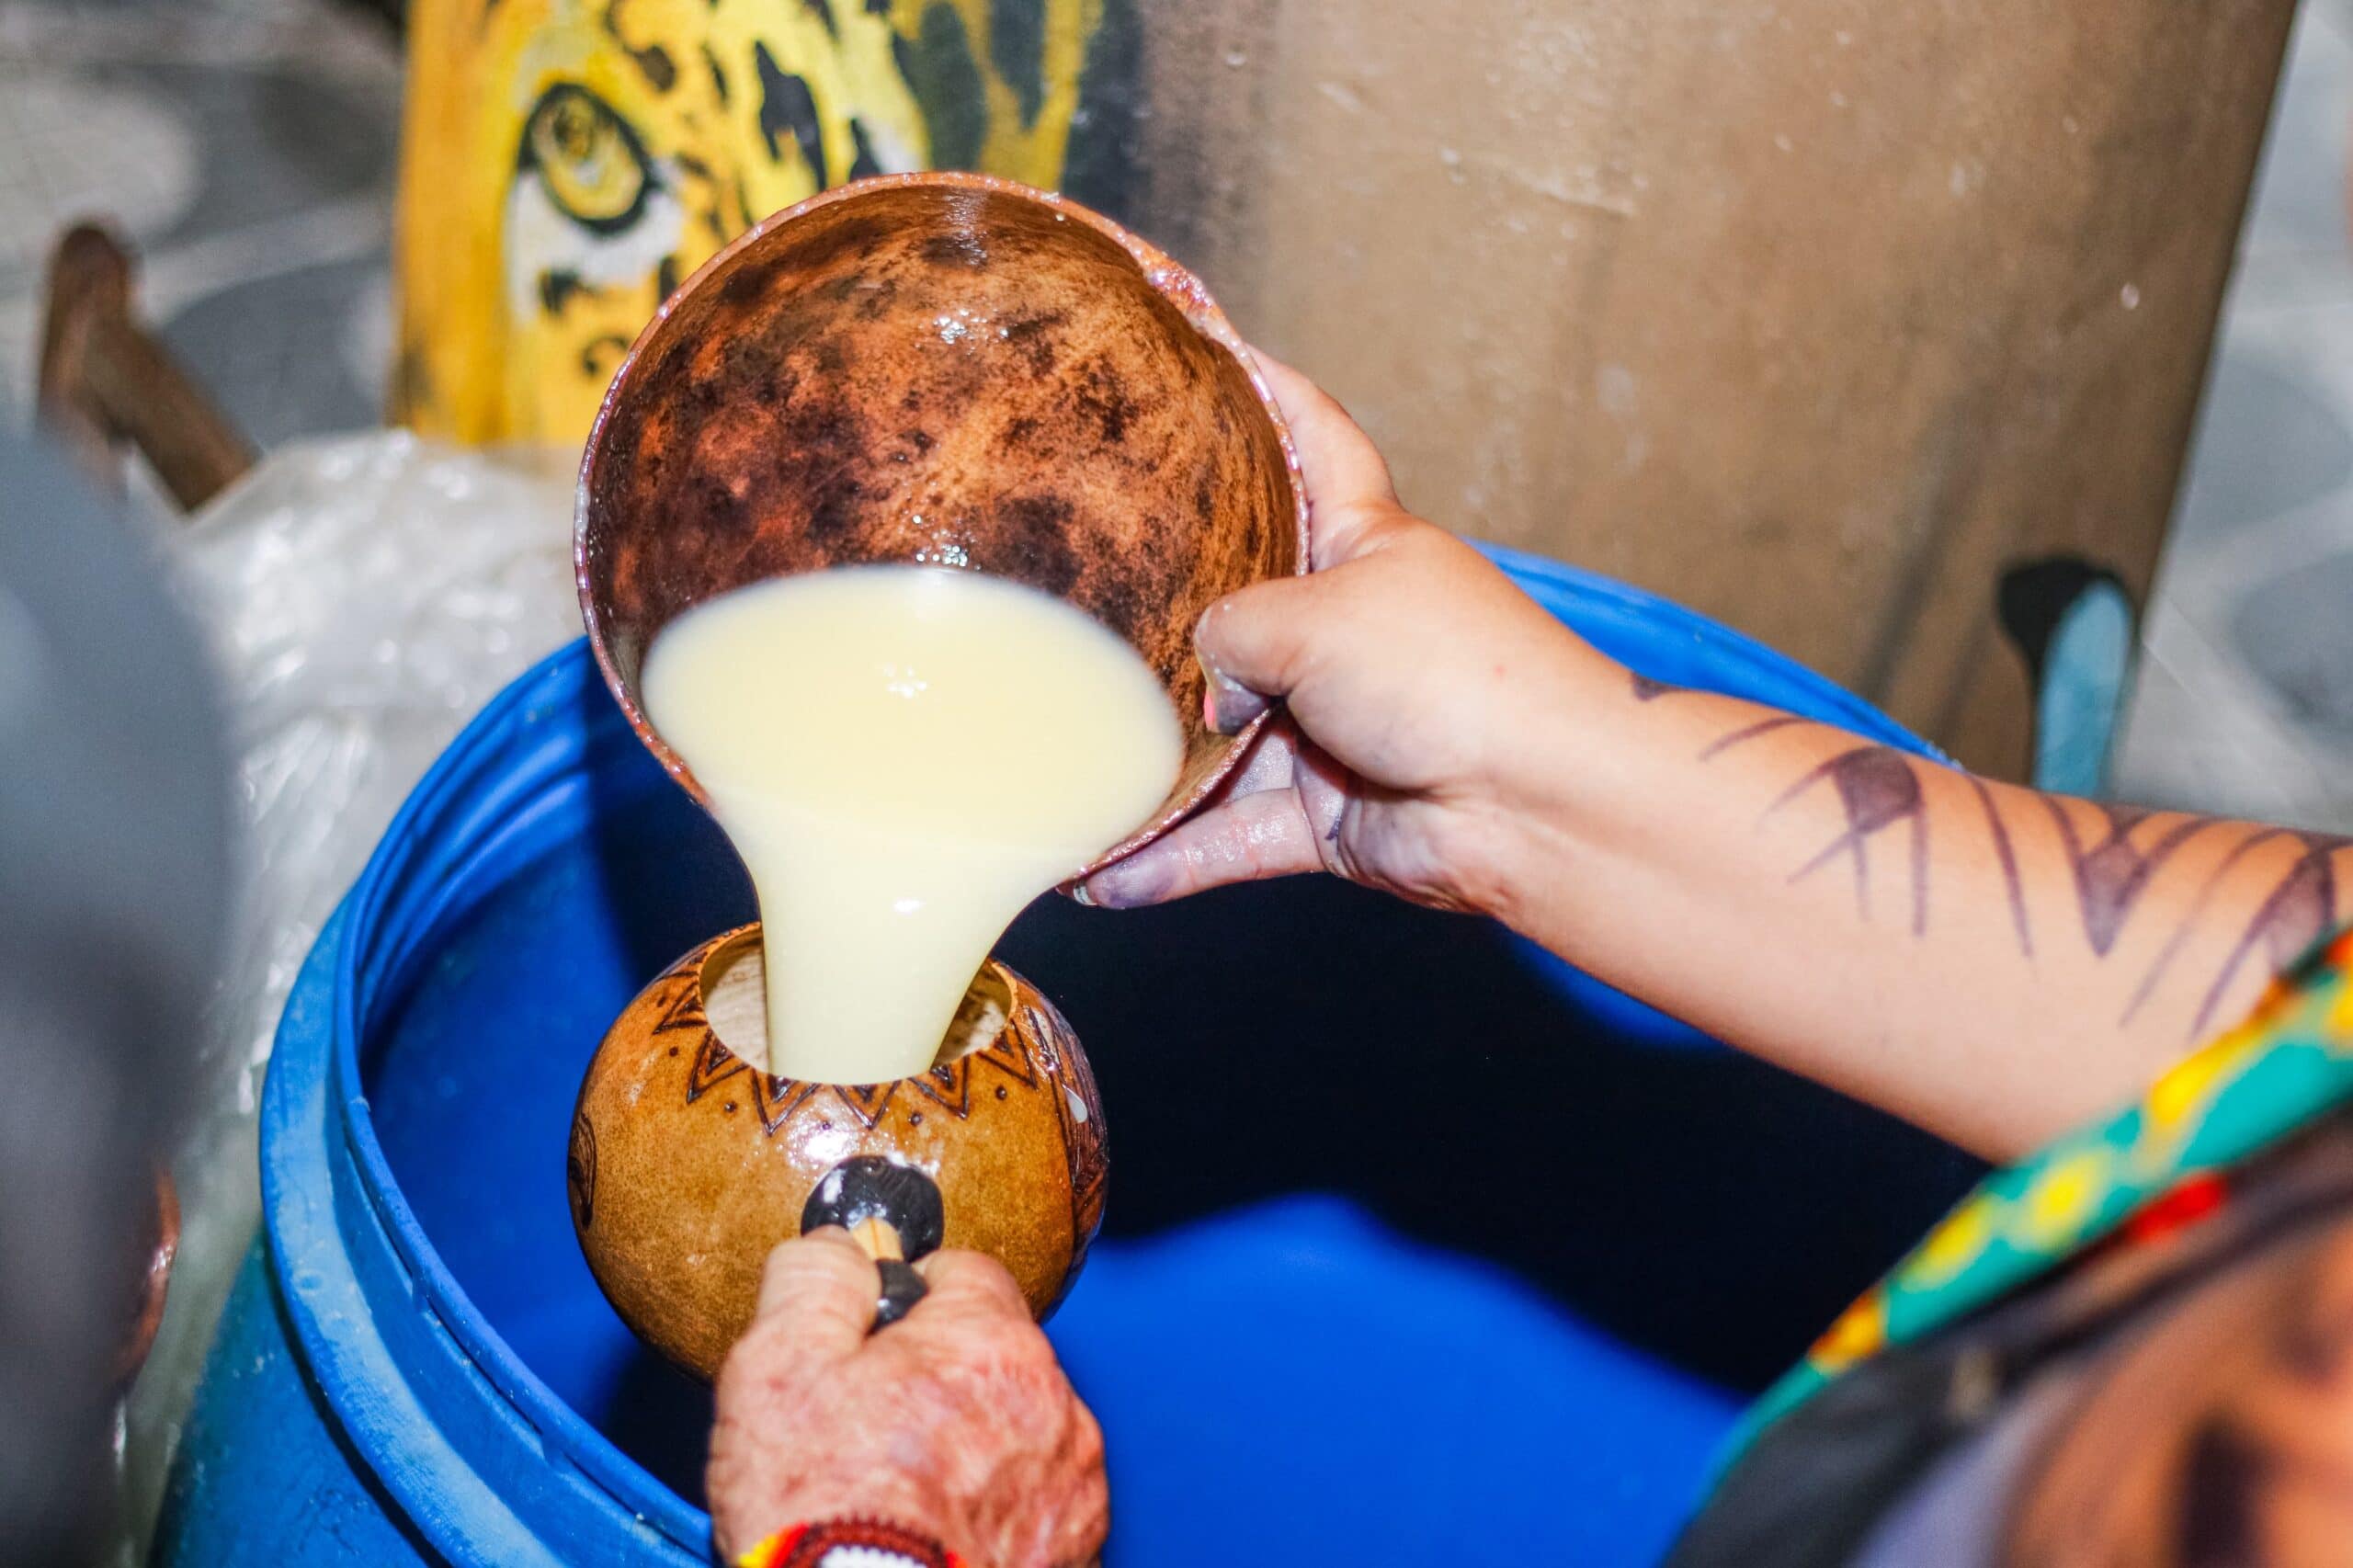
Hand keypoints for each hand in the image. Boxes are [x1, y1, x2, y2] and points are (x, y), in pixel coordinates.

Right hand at [707, 1231, 1107, 1566]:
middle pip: (993, 1358)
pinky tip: (938, 1541)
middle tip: (868, 1436)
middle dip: (939, 1382)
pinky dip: (996, 1517)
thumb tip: (840, 1245)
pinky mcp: (1078, 1553)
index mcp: (993, 1343)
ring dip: (975, 1452)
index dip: (904, 1303)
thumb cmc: (828, 1515)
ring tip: (903, 1500)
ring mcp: (1074, 1488)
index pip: (963, 1274)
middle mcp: (1056, 1406)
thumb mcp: (779, 1370)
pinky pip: (1035, 1506)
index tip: (867, 1347)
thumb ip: (815, 1281)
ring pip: (1019, 1434)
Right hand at [1077, 354, 1613, 918]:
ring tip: (1056, 763)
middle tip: (1067, 582)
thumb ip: (1229, 631)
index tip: (1206, 344)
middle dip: (1163, 604)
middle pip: (1235, 602)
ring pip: (1215, 740)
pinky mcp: (1326, 811)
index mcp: (1363, 542)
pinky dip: (1172, 859)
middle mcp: (1343, 627)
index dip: (1265, 390)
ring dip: (1147, 765)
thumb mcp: (1316, 615)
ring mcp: (1332, 723)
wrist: (1532, 803)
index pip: (1314, 439)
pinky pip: (1231, 835)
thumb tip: (1203, 686)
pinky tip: (1096, 873)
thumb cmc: (1451, 676)